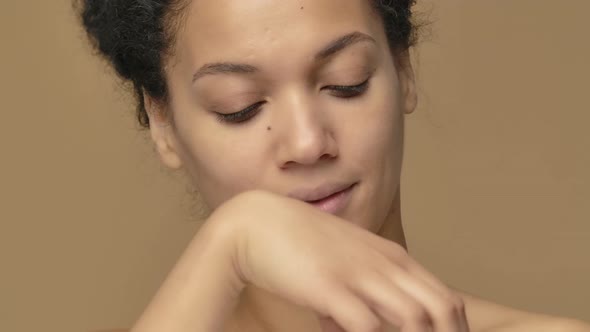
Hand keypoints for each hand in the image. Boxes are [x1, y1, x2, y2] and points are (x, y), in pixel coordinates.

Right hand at [213, 190, 469, 331]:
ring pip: (417, 320)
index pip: (447, 300)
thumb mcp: (341, 264)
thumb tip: (363, 328)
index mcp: (392, 258)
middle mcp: (385, 265)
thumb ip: (359, 295)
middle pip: (444, 310)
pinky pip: (368, 329)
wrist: (256, 223)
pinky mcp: (331, 288)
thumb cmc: (298, 243)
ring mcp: (360, 275)